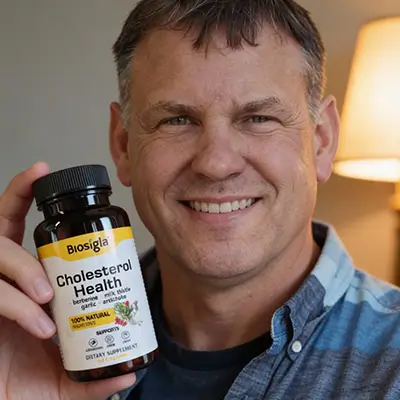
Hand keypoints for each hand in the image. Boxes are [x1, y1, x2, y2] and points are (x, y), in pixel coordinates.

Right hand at [0, 163, 135, 399]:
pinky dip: (18, 305)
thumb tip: (132, 374)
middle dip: (15, 203)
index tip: (44, 171)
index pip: (16, 225)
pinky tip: (41, 325)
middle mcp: (1, 278)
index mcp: (24, 280)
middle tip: (58, 230)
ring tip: (49, 295)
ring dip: (25, 268)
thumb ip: (95, 377)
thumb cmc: (21, 385)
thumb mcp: (65, 380)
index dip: (24, 194)